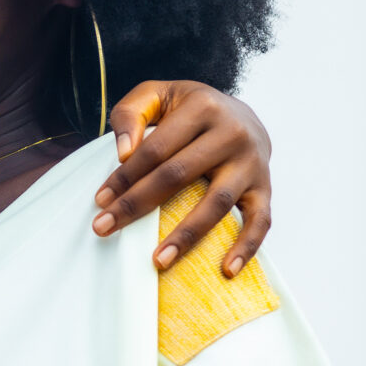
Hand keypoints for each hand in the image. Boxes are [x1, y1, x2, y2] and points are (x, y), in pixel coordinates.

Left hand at [90, 80, 271, 277]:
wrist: (244, 115)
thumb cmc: (189, 110)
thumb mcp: (157, 95)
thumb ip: (131, 114)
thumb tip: (123, 153)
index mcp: (202, 107)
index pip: (155, 148)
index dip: (125, 175)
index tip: (100, 201)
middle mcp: (231, 134)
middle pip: (178, 175)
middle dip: (137, 205)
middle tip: (104, 228)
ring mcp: (251, 163)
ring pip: (216, 203)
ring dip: (186, 235)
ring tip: (158, 261)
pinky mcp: (265, 188)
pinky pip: (260, 221)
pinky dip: (246, 246)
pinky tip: (227, 270)